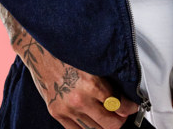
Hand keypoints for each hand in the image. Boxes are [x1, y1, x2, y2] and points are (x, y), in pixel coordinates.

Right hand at [0, 0, 137, 128]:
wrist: (40, 50)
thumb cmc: (67, 51)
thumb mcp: (92, 61)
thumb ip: (107, 78)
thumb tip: (122, 94)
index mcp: (92, 83)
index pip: (118, 105)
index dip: (129, 108)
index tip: (133, 107)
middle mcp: (80, 99)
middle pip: (110, 123)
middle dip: (120, 120)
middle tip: (123, 115)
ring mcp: (67, 109)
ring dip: (104, 125)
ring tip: (109, 118)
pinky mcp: (56, 113)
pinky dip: (88, 128)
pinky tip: (93, 121)